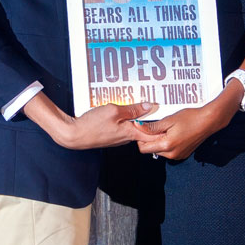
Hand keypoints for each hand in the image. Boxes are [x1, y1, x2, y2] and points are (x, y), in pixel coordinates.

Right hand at [30, 97, 155, 148]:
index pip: (152, 134)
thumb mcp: (114, 111)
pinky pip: (122, 128)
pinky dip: (125, 120)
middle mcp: (126, 138)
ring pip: (132, 128)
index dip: (162, 128)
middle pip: (144, 130)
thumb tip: (149, 107)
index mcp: (130, 133)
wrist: (73, 135)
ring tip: (139, 105)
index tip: (171, 120)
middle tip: (156, 106)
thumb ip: (132, 109)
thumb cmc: (92, 125)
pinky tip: (121, 111)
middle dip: (150, 120)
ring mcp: (117, 138)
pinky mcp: (110, 136)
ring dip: (137, 119)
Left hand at [135, 89, 240, 161]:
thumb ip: (152, 127)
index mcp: (167, 145)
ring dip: (159, 142)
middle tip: (157, 127)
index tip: (144, 129)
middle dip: (150, 140)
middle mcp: (171, 154)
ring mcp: (178, 156)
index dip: (141, 138)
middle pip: (151, 150)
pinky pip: (169, 152)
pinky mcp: (183, 155)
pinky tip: (173, 133)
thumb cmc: (190, 118)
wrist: (208, 121)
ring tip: (167, 129)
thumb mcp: (169, 120)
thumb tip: (137, 127)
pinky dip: (167, 144)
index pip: (143, 149)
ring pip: (160, 151)